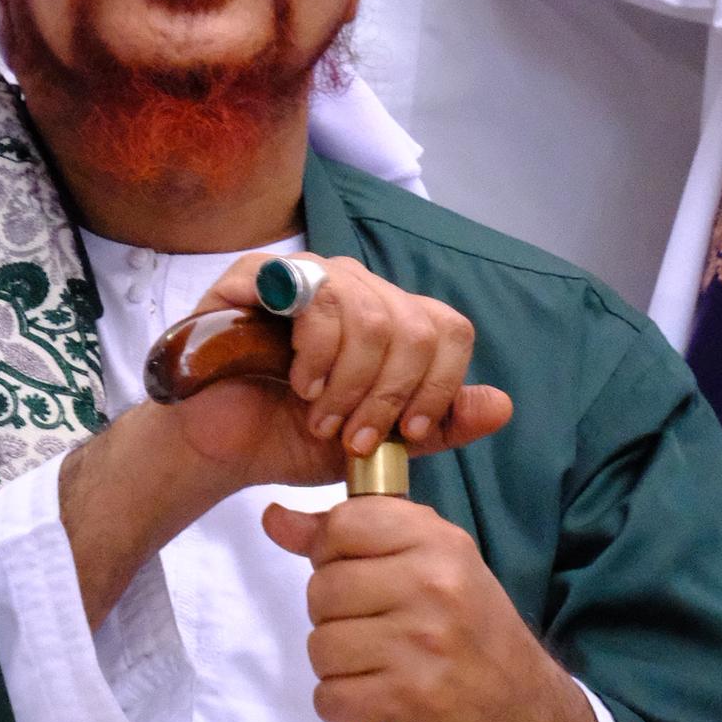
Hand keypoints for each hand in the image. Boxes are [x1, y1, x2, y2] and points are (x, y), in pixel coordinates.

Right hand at [162, 252, 512, 495]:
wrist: (219, 448)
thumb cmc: (290, 437)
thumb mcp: (378, 443)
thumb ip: (436, 426)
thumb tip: (502, 404)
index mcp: (390, 319)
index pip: (449, 329)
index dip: (438, 387)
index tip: (406, 434)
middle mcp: (357, 287)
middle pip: (414, 327)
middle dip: (386, 397)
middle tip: (350, 435)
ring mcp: (309, 274)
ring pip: (370, 316)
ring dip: (348, 385)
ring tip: (319, 415)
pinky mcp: (260, 274)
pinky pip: (315, 298)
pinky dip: (315, 356)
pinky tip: (298, 385)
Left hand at [267, 492, 610, 721]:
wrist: (526, 715)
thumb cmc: (470, 634)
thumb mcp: (428, 567)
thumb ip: (350, 538)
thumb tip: (274, 518)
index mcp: (439, 541)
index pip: (343, 524)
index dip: (331, 555)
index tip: (356, 578)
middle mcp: (433, 583)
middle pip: (322, 590)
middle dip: (334, 618)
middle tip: (374, 633)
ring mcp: (422, 642)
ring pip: (320, 646)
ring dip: (338, 667)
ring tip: (378, 668)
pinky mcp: (412, 698)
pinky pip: (331, 697)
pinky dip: (343, 706)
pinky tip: (376, 701)